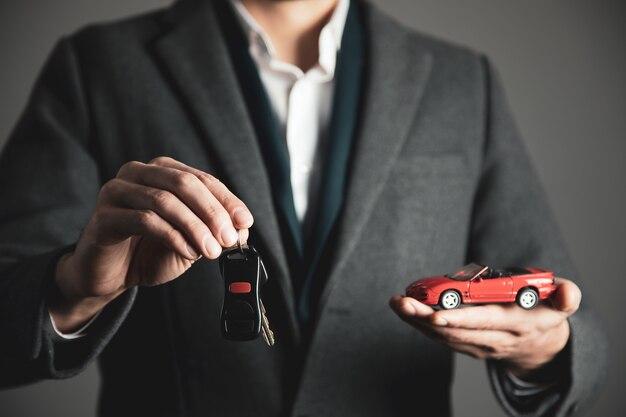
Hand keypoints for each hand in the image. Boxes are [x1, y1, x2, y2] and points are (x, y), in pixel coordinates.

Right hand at [50, 156, 253, 331]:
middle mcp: (138, 173)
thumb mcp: (190, 240)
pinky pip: (144, 220)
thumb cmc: (149, 252)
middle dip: (212, 212)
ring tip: (211, 251)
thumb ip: (213, 230)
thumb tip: (241, 229)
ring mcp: (117, 191)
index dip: (227, 200)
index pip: (202, 179)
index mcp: (162, 171)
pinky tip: (188, 252)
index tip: (245, 222)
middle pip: (184, 183)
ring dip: (194, 227)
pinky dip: (173, 237)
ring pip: (165, 201)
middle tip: (229, 238)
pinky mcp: (104, 216)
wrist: (110, 276)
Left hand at [389, 278, 580, 378]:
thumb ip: (566, 296)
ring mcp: (479, 345)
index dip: (461, 320)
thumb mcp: (563, 303)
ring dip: (417, 321)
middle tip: (404, 303)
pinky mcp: (467, 345)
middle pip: (456, 330)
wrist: (540, 347)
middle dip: (426, 318)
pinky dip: (420, 324)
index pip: (486, 322)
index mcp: (517, 324)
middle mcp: (495, 338)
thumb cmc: (545, 313)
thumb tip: (569, 294)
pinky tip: (404, 309)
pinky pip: (440, 337)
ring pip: (443, 335)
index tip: (437, 314)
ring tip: (397, 303)